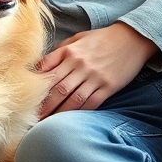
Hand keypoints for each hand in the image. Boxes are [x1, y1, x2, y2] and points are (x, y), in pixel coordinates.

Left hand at [37, 22, 157, 118]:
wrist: (132, 39)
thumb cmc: (102, 39)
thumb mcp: (79, 38)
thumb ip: (61, 50)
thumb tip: (43, 64)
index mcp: (70, 51)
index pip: (47, 69)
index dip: (36, 85)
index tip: (28, 97)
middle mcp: (80, 64)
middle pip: (57, 87)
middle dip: (44, 104)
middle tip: (33, 116)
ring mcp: (95, 76)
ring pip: (72, 98)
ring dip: (59, 112)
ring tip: (48, 122)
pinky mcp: (108, 86)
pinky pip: (91, 103)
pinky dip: (79, 112)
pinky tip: (70, 120)